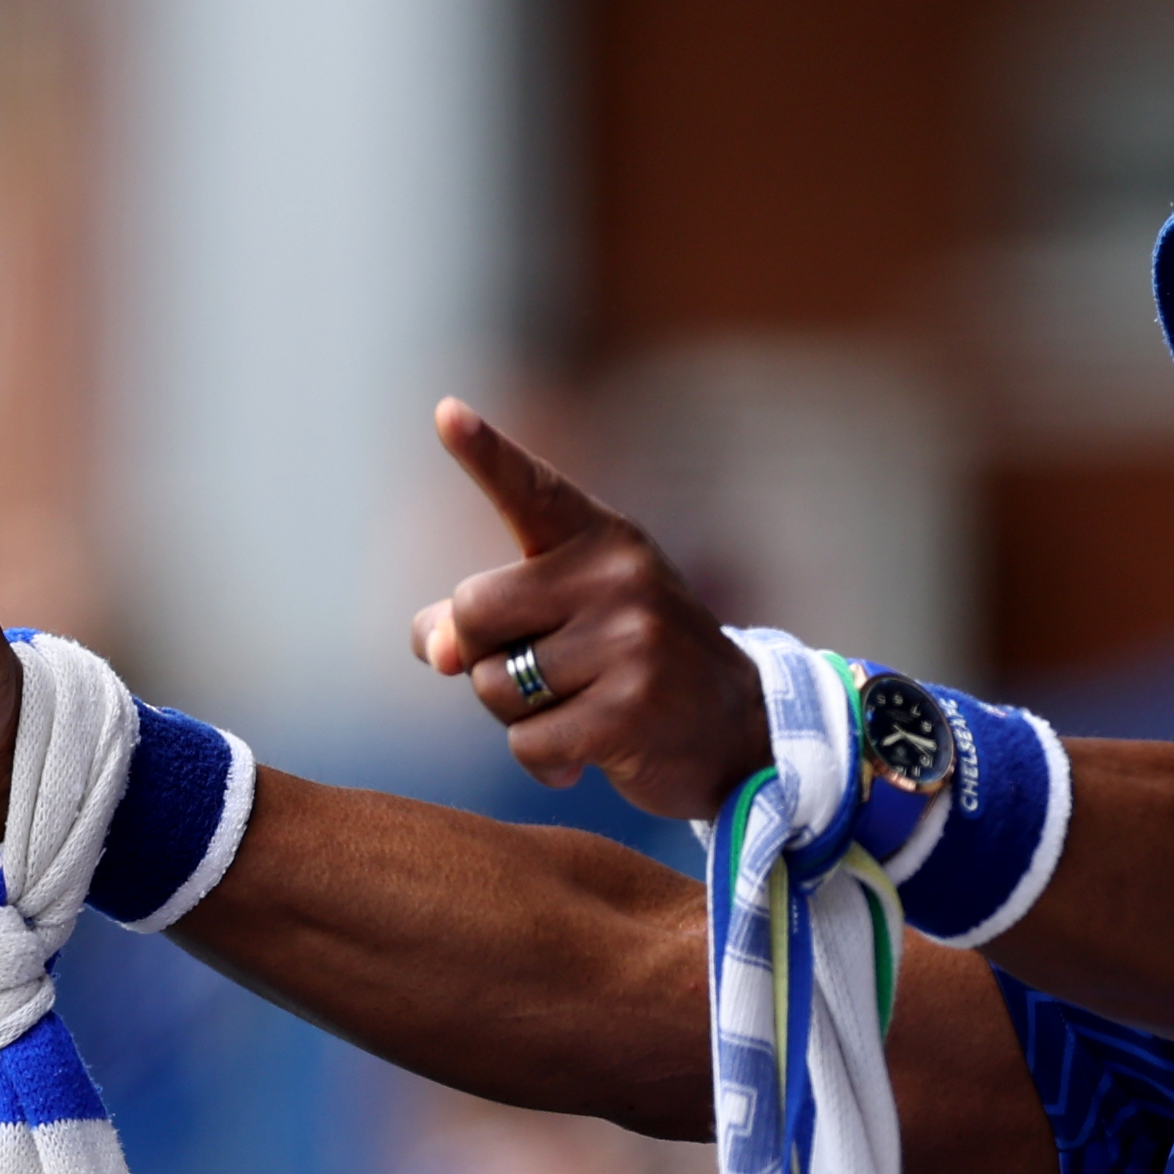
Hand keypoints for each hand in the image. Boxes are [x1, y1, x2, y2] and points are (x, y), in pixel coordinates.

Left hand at [413, 398, 773, 820]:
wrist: (739, 729)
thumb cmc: (632, 665)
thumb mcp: (568, 619)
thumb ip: (486, 619)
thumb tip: (434, 650)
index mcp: (602, 540)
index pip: (531, 490)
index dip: (484, 454)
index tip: (446, 413)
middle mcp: (619, 578)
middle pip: (474, 611)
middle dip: (480, 655)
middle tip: (535, 674)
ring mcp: (631, 643)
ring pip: (495, 685)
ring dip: (515, 715)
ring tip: (575, 710)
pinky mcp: (631, 712)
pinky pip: (528, 742)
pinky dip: (544, 759)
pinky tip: (584, 754)